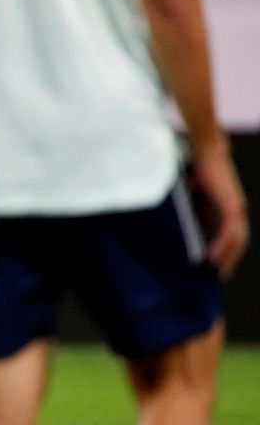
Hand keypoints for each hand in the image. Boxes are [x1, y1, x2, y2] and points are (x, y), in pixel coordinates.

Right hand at [188, 145, 247, 277]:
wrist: (207, 150)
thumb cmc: (198, 166)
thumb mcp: (194, 192)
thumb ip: (195, 207)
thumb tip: (188, 222)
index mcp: (227, 206)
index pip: (231, 233)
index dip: (225, 249)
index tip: (216, 264)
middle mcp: (236, 209)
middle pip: (237, 240)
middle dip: (230, 258)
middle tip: (220, 274)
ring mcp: (236, 208)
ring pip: (237, 239)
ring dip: (228, 257)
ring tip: (218, 271)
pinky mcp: (231, 206)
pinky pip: (230, 232)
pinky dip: (223, 247)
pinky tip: (214, 257)